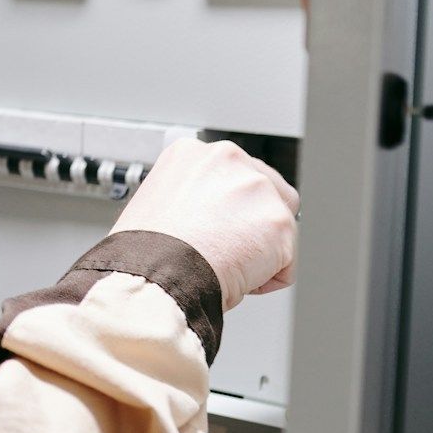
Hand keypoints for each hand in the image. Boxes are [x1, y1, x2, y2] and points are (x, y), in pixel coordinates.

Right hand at [112, 138, 299, 309]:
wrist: (151, 273)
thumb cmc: (144, 250)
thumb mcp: (156, 203)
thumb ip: (191, 197)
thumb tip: (210, 216)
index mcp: (192, 153)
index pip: (233, 175)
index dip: (228, 208)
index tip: (216, 226)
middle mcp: (228, 160)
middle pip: (267, 191)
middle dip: (253, 223)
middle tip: (227, 248)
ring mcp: (257, 187)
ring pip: (280, 224)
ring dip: (262, 248)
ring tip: (227, 264)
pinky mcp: (279, 221)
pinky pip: (288, 261)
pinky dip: (269, 277)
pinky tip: (238, 279)